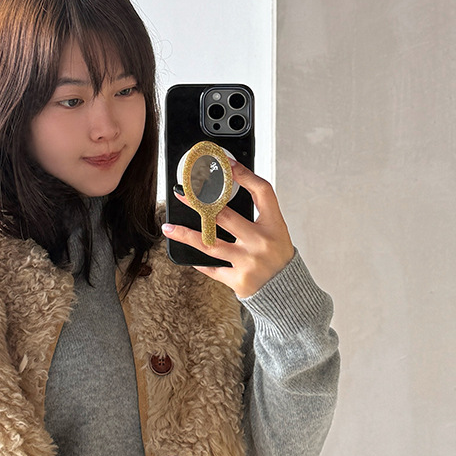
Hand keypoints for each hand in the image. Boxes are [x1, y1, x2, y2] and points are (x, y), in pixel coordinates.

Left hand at [161, 157, 294, 299]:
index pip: (262, 191)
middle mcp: (261, 242)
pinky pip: (213, 269)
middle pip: (225, 216)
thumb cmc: (277, 256)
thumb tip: (224, 192)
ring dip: (186, 235)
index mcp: (274, 225)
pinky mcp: (239, 280)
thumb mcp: (276, 230)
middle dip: (199, 203)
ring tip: (168, 228)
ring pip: (210, 245)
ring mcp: (249, 262)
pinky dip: (200, 262)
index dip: (244, 174)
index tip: (226, 163)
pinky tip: (187, 255)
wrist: (287, 292)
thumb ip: (256, 212)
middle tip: (181, 193)